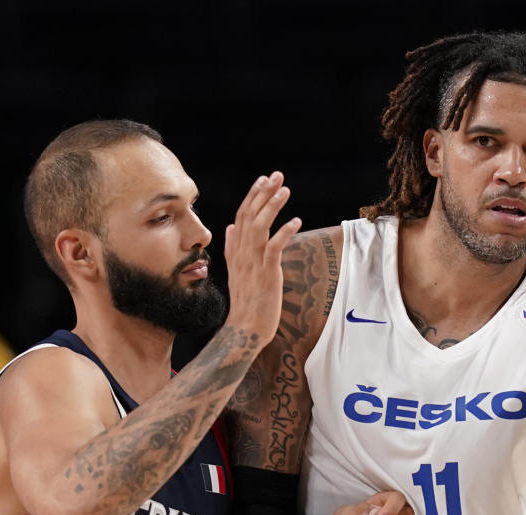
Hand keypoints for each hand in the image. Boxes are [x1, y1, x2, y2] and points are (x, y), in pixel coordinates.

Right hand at [223, 171, 300, 338]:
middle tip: (275, 176)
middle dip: (262, 194)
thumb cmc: (247, 302)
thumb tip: (230, 227)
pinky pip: (273, 248)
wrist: (245, 328)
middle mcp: (242, 254)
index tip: (263, 180)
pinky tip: (296, 221)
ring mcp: (253, 263)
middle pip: (249, 216)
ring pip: (259, 227)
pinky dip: (284, 233)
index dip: (252, 197)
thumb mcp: (237, 271)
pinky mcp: (266, 274)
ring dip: (272, 207)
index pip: (242, 216)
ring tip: (284, 190)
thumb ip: (233, 248)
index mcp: (236, 251)